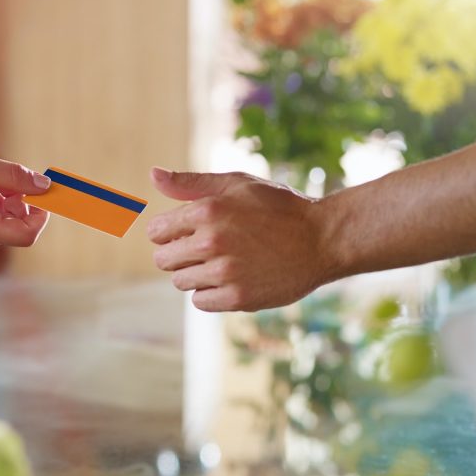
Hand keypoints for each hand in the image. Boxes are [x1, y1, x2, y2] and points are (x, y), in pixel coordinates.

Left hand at [147, 168, 330, 311]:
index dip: (168, 233)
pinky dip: (210, 293)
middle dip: (177, 254)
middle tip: (205, 249)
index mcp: (207, 210)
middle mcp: (211, 242)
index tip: (186, 232)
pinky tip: (231, 279)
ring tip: (222, 262)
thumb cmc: (278, 208)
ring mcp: (224, 272)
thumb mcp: (237, 184)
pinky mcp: (237, 297)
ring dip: (195, 274)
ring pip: (180, 281)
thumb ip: (191, 183)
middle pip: (164, 260)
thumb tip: (153, 174)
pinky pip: (200, 301)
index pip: (157, 232)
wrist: (322, 239)